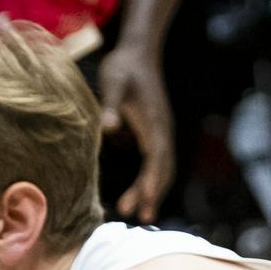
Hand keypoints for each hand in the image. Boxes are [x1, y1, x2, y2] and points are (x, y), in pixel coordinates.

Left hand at [97, 44, 172, 223]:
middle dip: (153, 193)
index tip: (144, 202)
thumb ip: (110, 105)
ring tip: (136, 212)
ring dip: (152, 190)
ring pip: (162, 167)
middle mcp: (162, 130)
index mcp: (154, 123)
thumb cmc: (124, 67)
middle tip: (141, 218)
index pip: (157, 159)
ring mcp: (161, 131)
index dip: (151, 182)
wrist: (139, 51)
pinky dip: (150, 179)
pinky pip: (156, 161)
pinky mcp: (154, 131)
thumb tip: (107, 128)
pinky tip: (138, 193)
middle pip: (163, 168)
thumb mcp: (113, 83)